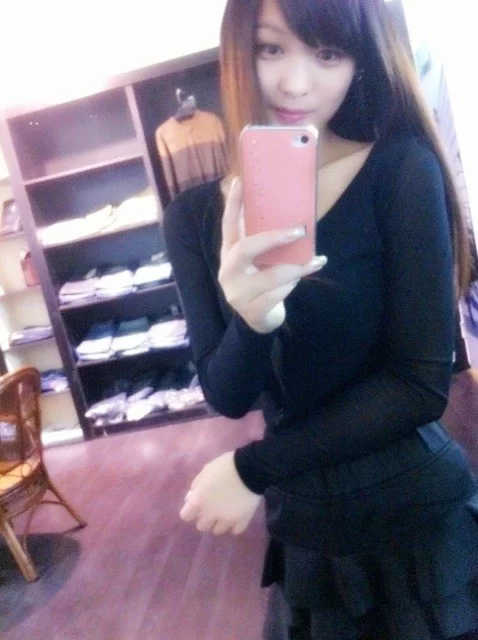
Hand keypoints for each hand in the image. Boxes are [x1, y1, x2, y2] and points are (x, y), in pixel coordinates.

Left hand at [180, 451, 261, 535]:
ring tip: (227, 510)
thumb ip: (196, 486)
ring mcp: (227, 519)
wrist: (250, 468)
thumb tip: (189, 499)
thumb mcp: (206, 470)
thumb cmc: (225, 466)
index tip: (197, 505)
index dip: (190, 510)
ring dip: (220, 522)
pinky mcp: (242, 521)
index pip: (185, 516)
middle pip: (202, 526)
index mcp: (199, 500)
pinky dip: (234, 525)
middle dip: (206, 517)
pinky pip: (235, 530)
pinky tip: (237, 514)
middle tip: (213, 507)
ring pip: (218, 530)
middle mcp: (211, 513)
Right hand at [219, 178, 327, 333]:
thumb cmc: (262, 283)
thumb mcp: (259, 260)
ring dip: (295, 267)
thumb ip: (265, 241)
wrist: (258, 321)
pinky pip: (277, 294)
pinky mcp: (252, 310)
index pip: (229, 225)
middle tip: (299, 230)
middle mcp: (228, 271)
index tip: (241, 181)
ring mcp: (238, 292)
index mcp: (229, 253)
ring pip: (270, 276)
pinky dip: (294, 285)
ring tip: (314, 260)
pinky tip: (306, 276)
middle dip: (273, 238)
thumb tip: (288, 212)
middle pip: (245, 248)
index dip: (233, 204)